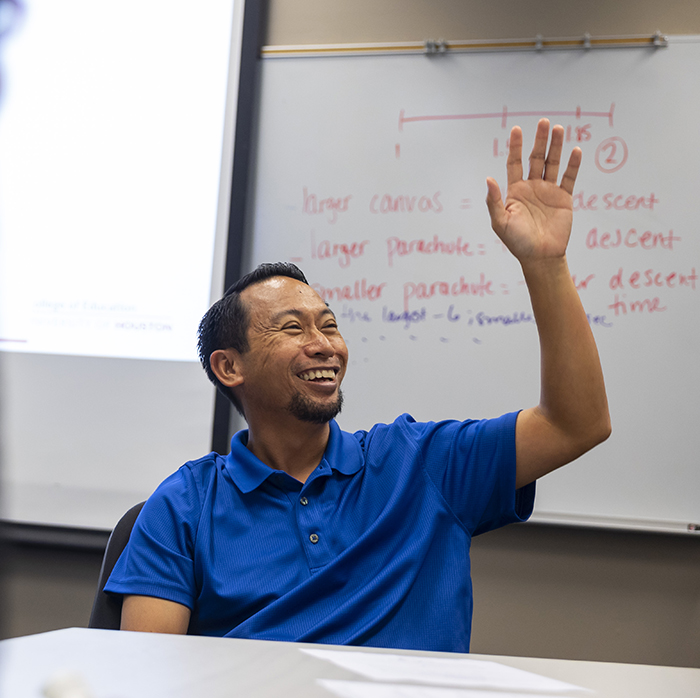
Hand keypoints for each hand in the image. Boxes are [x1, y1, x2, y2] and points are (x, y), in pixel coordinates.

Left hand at [486, 119, 581, 262]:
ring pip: (552, 163)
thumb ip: (494, 201)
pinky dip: (572, 165)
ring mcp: (548, 191)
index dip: (515, 146)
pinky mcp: (564, 198)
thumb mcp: (501, 222)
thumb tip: (488, 179)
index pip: (515, 163)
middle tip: (543, 121)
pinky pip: (569, 177)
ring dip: (556, 146)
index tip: (516, 129)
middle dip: (539, 140)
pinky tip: (575, 151)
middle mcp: (532, 187)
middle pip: (536, 158)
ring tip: (559, 128)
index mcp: (515, 191)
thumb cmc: (517, 242)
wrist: (540, 257)